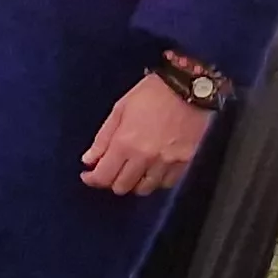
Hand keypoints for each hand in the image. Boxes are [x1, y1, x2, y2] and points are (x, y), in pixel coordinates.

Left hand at [79, 78, 212, 196]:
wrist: (188, 88)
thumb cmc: (151, 93)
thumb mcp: (120, 109)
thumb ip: (103, 138)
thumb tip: (88, 160)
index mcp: (125, 143)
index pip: (103, 176)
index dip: (92, 180)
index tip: (89, 175)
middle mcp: (144, 158)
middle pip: (122, 187)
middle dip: (112, 181)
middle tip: (112, 169)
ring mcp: (166, 162)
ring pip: (144, 189)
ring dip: (134, 183)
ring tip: (133, 170)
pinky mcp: (184, 162)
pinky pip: (166, 184)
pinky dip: (156, 181)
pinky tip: (153, 170)